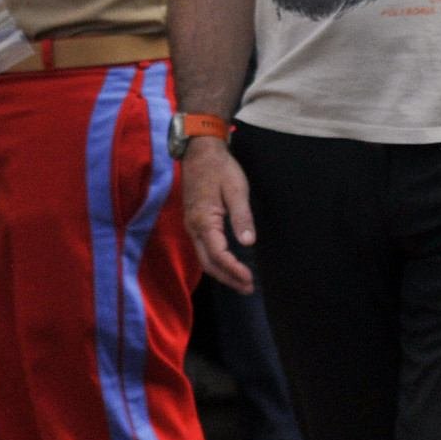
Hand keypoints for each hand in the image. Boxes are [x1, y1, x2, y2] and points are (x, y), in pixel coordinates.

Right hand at [179, 139, 257, 292]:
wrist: (199, 151)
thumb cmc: (220, 168)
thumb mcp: (236, 189)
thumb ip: (242, 216)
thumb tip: (248, 243)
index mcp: (203, 220)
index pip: (219, 255)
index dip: (234, 270)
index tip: (249, 280)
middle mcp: (193, 227)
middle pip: (208, 263)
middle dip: (228, 278)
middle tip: (247, 288)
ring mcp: (191, 226)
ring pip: (204, 258)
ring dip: (222, 272)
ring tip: (241, 282)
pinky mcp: (193, 222)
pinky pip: (203, 249)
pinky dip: (216, 262)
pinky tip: (228, 264)